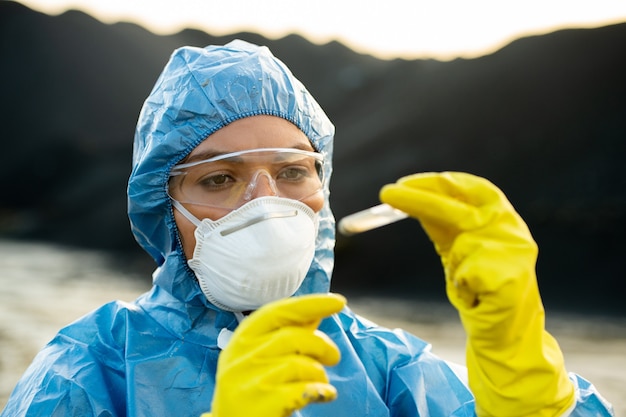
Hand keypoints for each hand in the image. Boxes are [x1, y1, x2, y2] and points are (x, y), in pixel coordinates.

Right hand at [204, 293, 345, 416]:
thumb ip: (286, 333)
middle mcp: (241, 356)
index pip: (278, 311)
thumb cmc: (253, 387)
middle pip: (293, 337)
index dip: (310, 303)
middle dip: (322, 345)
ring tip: (321, 381)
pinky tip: (325, 394)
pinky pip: (303, 390)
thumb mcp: (261, 356)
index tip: (337, 302)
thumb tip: (316, 312)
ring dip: (320, 372)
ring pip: (299, 364)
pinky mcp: (260, 405)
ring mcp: (249, 381)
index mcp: (243, 338)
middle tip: (333, 357)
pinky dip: (321, 391)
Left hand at [380, 172, 574, 416]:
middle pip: (459, 207)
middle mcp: (511, 228)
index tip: (404, 184)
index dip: (436, 183)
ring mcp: (515, 252)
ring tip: (467, 280)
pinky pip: (465, 275)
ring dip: (455, 264)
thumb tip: (406, 197)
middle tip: (385, 194)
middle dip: (419, 199)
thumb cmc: (478, 284)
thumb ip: (441, 222)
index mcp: (500, 216)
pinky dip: (462, 286)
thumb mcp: (457, 246)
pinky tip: (475, 295)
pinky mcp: (512, 278)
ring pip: (461, 246)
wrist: (506, 331)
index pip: (470, 187)